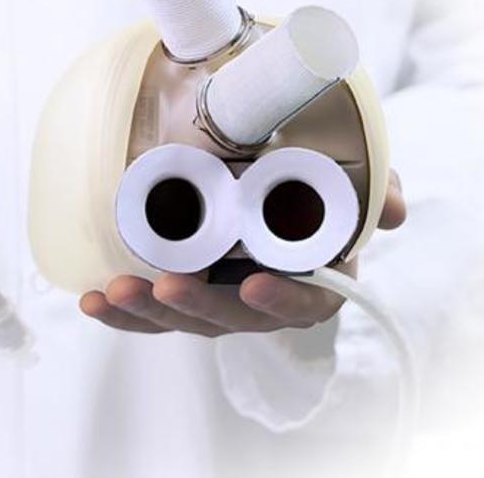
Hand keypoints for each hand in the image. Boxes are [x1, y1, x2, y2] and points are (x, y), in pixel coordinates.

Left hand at [80, 170, 405, 334]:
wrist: (267, 166)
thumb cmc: (310, 179)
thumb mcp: (348, 173)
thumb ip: (373, 187)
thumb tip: (393, 209)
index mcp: (311, 273)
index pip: (309, 302)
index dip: (284, 299)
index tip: (256, 284)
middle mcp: (262, 295)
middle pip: (233, 317)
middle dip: (196, 307)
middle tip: (165, 285)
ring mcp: (217, 296)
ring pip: (183, 318)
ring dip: (146, 312)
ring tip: (110, 293)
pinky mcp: (178, 289)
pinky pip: (150, 309)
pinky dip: (121, 310)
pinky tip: (90, 297)